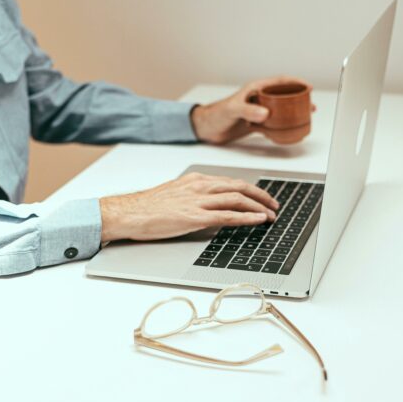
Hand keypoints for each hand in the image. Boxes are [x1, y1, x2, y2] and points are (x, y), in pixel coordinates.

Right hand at [99, 172, 279, 240]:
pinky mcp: (194, 217)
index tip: (262, 197)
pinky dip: (247, 218)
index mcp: (196, 180)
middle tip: (274, 205)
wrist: (128, 213)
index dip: (251, 190)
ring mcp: (197, 201)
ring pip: (237, 199)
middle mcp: (199, 186)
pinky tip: (258, 221)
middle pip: (240, 187)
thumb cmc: (147, 208)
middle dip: (261, 196)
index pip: (230, 182)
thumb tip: (210, 207)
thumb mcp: (175, 195)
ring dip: (259, 207)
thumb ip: (194, 197)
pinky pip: (227, 216)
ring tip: (271, 216)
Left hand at [190, 76, 314, 144]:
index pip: (279, 82)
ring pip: (280, 110)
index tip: (308, 87)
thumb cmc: (216, 114)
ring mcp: (258, 111)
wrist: (206, 128)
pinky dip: (281, 128)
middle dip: (298, 98)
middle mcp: (258, 98)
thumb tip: (266, 113)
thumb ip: (248, 110)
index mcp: (255, 89)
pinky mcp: (255, 123)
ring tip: (304, 117)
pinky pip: (272, 124)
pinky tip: (288, 132)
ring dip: (292, 113)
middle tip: (311, 105)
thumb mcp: (233, 110)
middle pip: (283, 95)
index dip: (295, 83)